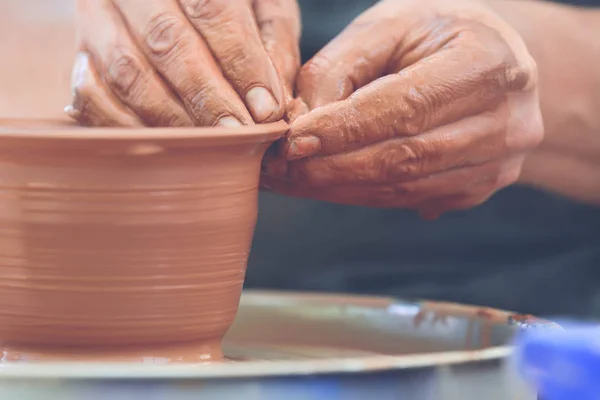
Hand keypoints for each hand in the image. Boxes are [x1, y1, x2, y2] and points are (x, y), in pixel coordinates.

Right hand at [67, 0, 299, 126]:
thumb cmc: (228, 2)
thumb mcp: (262, 5)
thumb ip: (273, 42)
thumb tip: (274, 102)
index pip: (212, 9)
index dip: (241, 63)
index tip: (266, 108)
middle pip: (166, 42)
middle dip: (207, 97)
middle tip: (238, 133)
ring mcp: (98, 16)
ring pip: (127, 72)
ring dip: (173, 119)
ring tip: (210, 145)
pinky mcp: (82, 50)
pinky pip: (92, 96)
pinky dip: (129, 126)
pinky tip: (165, 140)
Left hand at [262, 0, 543, 218]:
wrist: (492, 62)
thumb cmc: (433, 35)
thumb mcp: (387, 27)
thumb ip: (339, 68)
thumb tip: (301, 125)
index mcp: (488, 64)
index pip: (405, 106)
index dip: (344, 129)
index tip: (292, 141)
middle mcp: (505, 121)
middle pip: (405, 157)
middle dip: (332, 168)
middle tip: (280, 170)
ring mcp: (499, 162)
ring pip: (405, 187)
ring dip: (340, 189)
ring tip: (293, 181)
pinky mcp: (482, 187)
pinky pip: (412, 200)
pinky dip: (363, 196)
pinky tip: (327, 186)